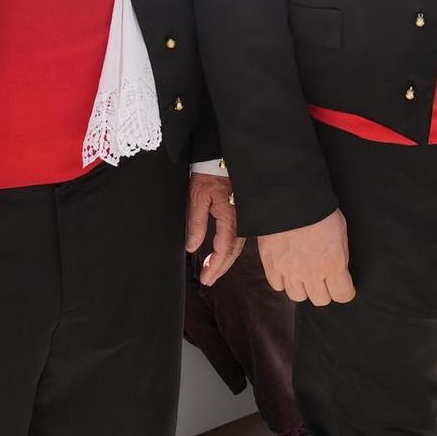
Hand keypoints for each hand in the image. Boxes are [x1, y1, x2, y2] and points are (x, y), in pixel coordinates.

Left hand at [186, 172, 243, 286]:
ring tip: (214, 271)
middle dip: (221, 268)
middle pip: (234, 251)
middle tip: (208, 280)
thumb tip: (192, 247)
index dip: (215, 266)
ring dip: (226, 260)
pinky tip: (224, 253)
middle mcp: (241, 218)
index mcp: (230, 216)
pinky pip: (240, 235)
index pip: (224, 249)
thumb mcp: (197, 196)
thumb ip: (196, 223)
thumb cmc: (209, 173)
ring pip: (238, 245)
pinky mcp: (243, 211)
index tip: (205, 279)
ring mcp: (245, 215)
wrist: (223, 155)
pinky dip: (231, 248)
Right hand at [258, 209, 354, 306]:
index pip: (343, 295)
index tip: (343, 286)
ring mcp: (289, 272)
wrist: (290, 198)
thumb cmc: (319, 210)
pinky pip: (278, 286)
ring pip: (298, 296)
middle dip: (325, 291)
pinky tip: (287, 270)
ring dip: (303, 288)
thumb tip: (339, 269)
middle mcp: (311, 274)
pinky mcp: (271, 266)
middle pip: (320, 300)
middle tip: (324, 279)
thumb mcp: (341, 231)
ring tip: (304, 275)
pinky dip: (283, 281)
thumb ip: (339, 255)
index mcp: (333, 264)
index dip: (345, 291)